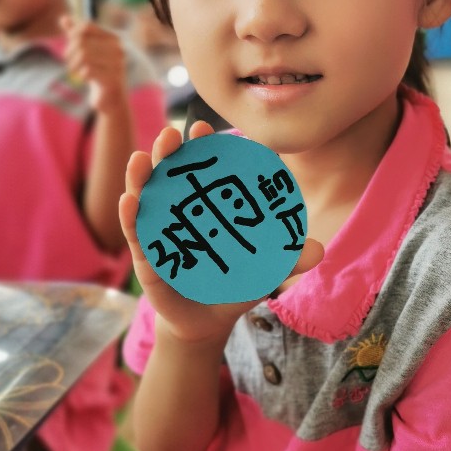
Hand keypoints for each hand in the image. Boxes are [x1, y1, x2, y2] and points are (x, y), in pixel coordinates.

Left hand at [60, 13, 128, 113]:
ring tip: (72, 69)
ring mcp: (117, 64)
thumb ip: (76, 34)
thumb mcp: (87, 50)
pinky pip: (88, 71)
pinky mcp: (112, 80)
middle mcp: (118, 49)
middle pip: (82, 41)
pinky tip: (82, 77)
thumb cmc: (98, 70)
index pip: (86, 26)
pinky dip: (80, 74)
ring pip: (84, 55)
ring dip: (73, 63)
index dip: (72, 34)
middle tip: (68, 61)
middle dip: (70, 51)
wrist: (111, 97)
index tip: (70, 45)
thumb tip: (63, 18)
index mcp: (113, 39)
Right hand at [118, 121, 322, 346]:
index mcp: (207, 207)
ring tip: (141, 159)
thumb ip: (289, 258)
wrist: (208, 322)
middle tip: (170, 134)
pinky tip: (130, 201)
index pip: (203, 170)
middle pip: (170, 175)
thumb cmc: (234, 285)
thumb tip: (320, 251)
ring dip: (141, 177)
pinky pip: (136, 234)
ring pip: (146, 198)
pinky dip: (131, 217)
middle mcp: (179, 212)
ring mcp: (159, 232)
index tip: (203, 128)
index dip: (202, 148)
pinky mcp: (146, 258)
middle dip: (168, 152)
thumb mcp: (264, 270)